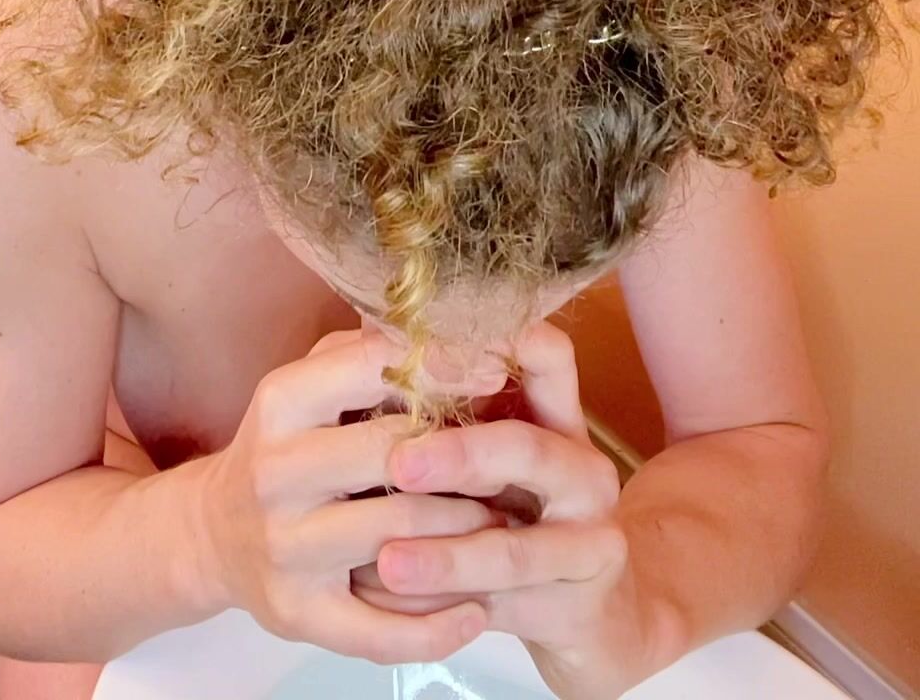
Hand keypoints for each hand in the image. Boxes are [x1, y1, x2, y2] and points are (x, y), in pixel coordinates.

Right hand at [192, 329, 503, 664]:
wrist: (214, 533)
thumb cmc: (288, 446)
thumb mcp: (310, 384)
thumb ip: (369, 354)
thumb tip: (449, 325)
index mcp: (282, 403)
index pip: (372, 368)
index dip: (444, 366)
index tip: (499, 368)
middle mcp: (276, 472)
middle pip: (396, 455)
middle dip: (467, 459)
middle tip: (515, 461)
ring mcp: (286, 547)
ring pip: (402, 537)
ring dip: (469, 532)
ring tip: (507, 524)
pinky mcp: (297, 612)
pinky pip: (380, 631)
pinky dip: (438, 626)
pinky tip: (477, 610)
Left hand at [356, 323, 651, 699]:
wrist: (589, 610)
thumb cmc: (519, 511)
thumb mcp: (493, 454)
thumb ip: (448, 410)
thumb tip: (365, 359)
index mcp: (559, 419)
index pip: (548, 356)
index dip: (496, 344)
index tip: (424, 351)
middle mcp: (583, 471)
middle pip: (530, 449)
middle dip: (462, 455)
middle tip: (400, 463)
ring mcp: (589, 544)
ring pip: (517, 551)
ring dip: (448, 556)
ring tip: (388, 561)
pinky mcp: (577, 610)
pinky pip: (504, 610)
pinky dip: (443, 610)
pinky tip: (395, 607)